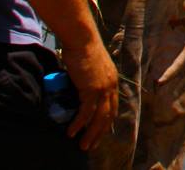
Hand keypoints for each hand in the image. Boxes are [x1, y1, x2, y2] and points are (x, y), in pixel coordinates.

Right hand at [60, 34, 118, 149]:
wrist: (82, 39)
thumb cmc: (82, 50)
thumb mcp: (90, 68)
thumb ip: (88, 80)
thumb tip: (77, 89)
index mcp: (112, 81)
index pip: (112, 106)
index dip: (106, 121)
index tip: (100, 133)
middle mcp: (111, 86)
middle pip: (108, 115)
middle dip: (100, 133)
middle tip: (91, 145)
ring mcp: (103, 88)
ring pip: (98, 118)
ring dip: (90, 134)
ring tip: (82, 146)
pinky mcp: (92, 89)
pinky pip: (86, 112)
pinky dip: (79, 124)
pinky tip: (72, 132)